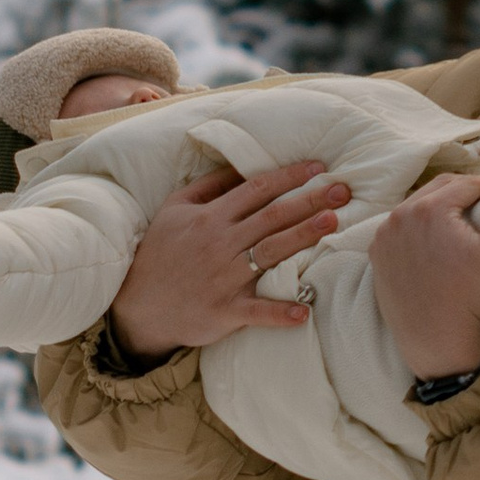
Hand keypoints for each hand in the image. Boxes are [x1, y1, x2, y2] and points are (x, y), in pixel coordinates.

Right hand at [108, 159, 351, 362]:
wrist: (136, 305)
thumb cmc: (160, 253)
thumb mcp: (174, 209)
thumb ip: (207, 186)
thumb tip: (240, 166)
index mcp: (210, 217)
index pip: (256, 189)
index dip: (289, 176)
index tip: (319, 166)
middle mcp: (220, 243)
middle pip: (271, 217)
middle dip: (309, 200)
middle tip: (343, 190)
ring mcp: (223, 278)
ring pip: (270, 252)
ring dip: (303, 237)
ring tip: (333, 223)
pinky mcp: (224, 311)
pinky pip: (256, 312)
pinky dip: (279, 313)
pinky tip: (304, 312)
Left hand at [370, 167, 479, 377]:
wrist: (438, 343)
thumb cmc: (471, 301)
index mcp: (430, 209)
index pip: (468, 183)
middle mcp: (400, 216)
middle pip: (440, 189)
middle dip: (465, 191)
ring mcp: (385, 236)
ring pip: (417, 206)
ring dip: (440, 205)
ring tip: (464, 218)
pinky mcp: (378, 255)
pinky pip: (400, 228)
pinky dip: (418, 225)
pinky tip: (435, 238)